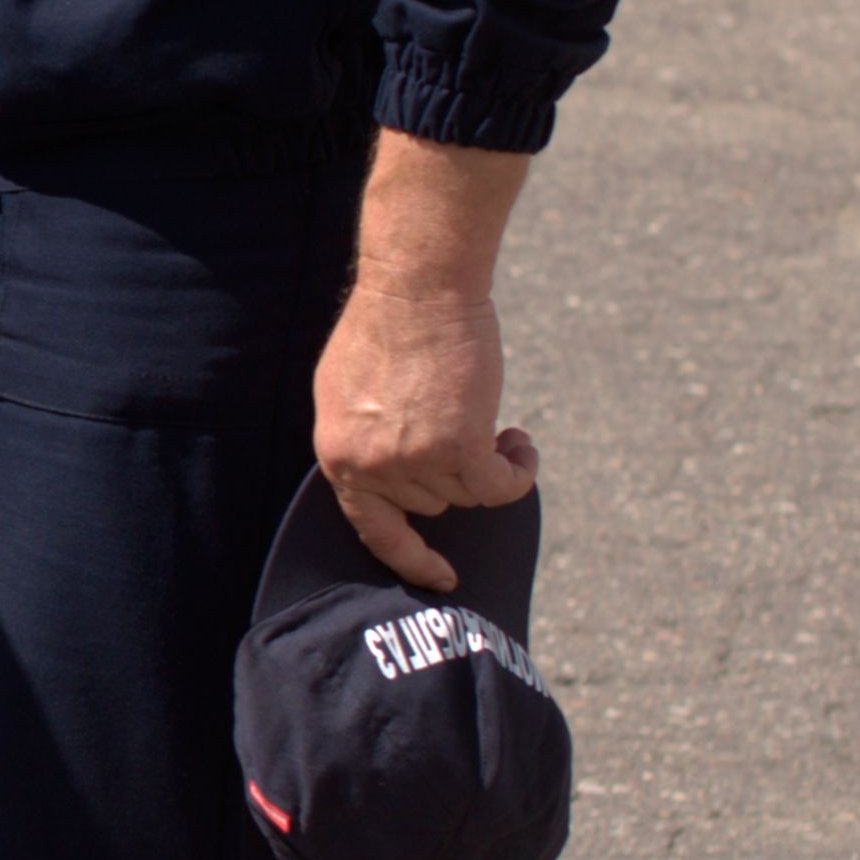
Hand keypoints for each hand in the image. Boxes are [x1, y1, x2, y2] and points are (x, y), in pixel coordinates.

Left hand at [313, 276, 533, 588]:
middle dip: (456, 473)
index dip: (410, 557)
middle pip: (432, 502)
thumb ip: (363, 439)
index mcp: (337, 454)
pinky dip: (520, 473)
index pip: (372, 530)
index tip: (440, 574)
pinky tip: (522, 445)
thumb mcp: (347, 391)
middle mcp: (370, 466)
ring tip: (502, 430)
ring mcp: (413, 459)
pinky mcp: (459, 445)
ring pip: (468, 492)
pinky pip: (501, 486)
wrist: (418, 285)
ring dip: (492, 466)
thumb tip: (386, 476)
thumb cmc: (388, 325)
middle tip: (475, 437)